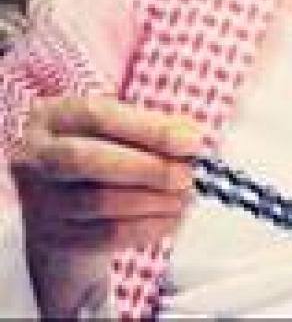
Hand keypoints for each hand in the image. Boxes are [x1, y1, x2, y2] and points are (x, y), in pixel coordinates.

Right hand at [9, 95, 201, 314]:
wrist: (68, 204)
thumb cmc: (106, 151)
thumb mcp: (124, 129)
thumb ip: (157, 128)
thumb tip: (194, 139)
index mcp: (53, 117)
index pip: (98, 116)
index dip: (149, 129)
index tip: (191, 142)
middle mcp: (35, 157)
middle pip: (87, 160)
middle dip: (147, 168)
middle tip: (187, 175)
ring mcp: (38, 200)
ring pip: (97, 202)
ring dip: (153, 201)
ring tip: (185, 197)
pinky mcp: (53, 238)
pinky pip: (104, 236)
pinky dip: (146, 228)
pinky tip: (172, 219)